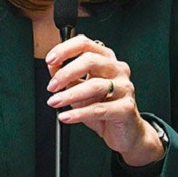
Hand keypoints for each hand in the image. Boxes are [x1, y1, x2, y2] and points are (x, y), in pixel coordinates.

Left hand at [45, 35, 164, 166]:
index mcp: (106, 59)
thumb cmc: (103, 107)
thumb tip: (52, 65)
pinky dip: (79, 113)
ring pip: (95, 85)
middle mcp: (117, 69)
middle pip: (90, 61)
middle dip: (66, 73)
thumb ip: (67, 76)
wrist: (124, 132)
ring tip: (55, 102)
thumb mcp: (79, 89)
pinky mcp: (126, 107)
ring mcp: (124, 87)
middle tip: (52, 86)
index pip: (85, 44)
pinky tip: (66, 116)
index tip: (50, 60)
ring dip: (70, 94)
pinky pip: (99, 109)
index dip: (65, 50)